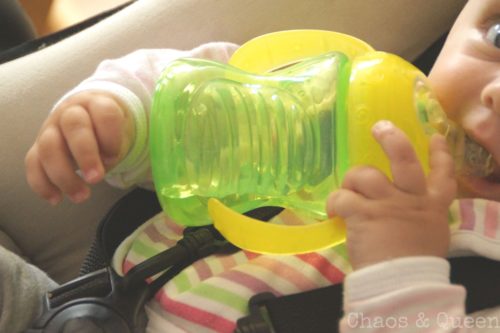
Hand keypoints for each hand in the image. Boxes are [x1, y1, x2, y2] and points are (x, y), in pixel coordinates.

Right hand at [25, 92, 133, 204]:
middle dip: (85, 154)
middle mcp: (72, 111)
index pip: (104, 112)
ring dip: (63, 175)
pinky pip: (32, 163)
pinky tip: (56, 199)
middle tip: (96, 179)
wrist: (86, 117)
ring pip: (48, 146)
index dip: (110, 136)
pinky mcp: (38, 147)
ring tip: (81, 197)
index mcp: (98, 103)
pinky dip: (41, 183)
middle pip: (73, 125)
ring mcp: (51, 128)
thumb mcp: (123, 129)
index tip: (115, 156)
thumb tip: (124, 162)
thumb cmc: (109, 129)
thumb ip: (123, 142)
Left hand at [326, 120, 456, 269]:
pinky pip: (343, 197)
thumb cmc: (413, 266)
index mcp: (431, 207)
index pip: (442, 174)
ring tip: (345, 191)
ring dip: (351, 180)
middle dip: (391, 139)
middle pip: (404, 159)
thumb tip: (401, 215)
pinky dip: (335, 202)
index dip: (440, 154)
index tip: (435, 136)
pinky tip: (334, 211)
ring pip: (365, 174)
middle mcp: (411, 199)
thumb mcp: (427, 238)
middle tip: (379, 127)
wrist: (401, 284)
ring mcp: (387, 204)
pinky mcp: (364, 212)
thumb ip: (417, 219)